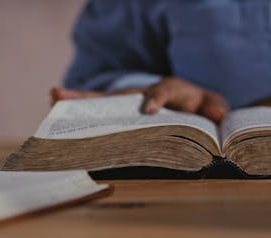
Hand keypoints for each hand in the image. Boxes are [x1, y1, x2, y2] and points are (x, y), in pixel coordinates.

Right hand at [51, 77, 229, 122]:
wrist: (196, 106)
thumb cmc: (201, 103)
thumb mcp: (212, 104)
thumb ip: (216, 107)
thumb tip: (218, 115)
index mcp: (170, 89)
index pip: (163, 91)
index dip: (156, 98)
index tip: (149, 109)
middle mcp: (144, 95)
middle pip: (118, 96)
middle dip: (92, 96)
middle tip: (60, 93)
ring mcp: (132, 105)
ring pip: (104, 104)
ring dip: (79, 102)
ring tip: (52, 98)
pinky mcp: (127, 114)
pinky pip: (105, 115)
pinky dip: (85, 114)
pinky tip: (61, 113)